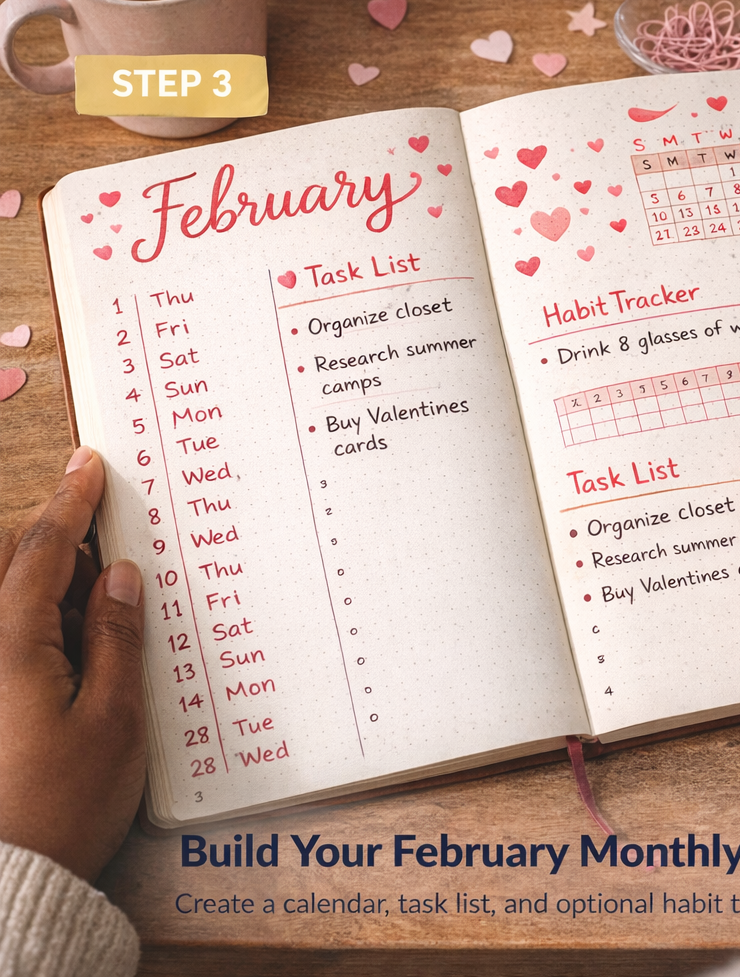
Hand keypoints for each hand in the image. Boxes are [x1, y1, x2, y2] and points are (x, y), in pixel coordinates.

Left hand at [0, 446, 145, 882]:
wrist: (9, 881)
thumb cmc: (63, 806)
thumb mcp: (114, 718)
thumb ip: (118, 636)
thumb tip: (122, 576)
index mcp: (9, 646)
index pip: (40, 550)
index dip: (70, 502)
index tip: (89, 465)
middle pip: (7, 563)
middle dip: (53, 545)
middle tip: (105, 571)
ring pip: (3, 595)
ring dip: (47, 587)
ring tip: (95, 624)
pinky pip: (3, 631)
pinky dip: (34, 620)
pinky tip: (71, 650)